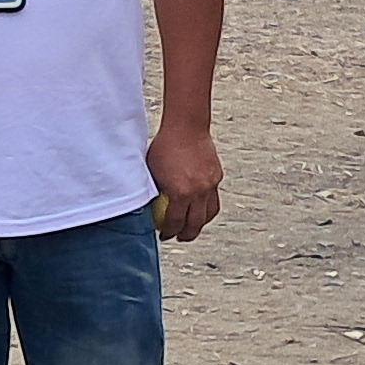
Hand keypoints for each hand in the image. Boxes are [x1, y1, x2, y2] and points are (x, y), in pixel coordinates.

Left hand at [147, 123, 221, 240]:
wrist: (186, 126)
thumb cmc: (164, 146)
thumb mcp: (153, 172)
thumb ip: (155, 191)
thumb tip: (148, 208)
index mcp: (180, 192)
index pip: (175, 223)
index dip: (168, 233)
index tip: (164, 236)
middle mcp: (198, 191)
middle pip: (195, 224)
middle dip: (187, 235)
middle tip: (179, 238)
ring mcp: (210, 184)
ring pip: (209, 214)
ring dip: (201, 224)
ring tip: (193, 227)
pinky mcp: (216, 176)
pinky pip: (214, 199)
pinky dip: (207, 207)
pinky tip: (200, 208)